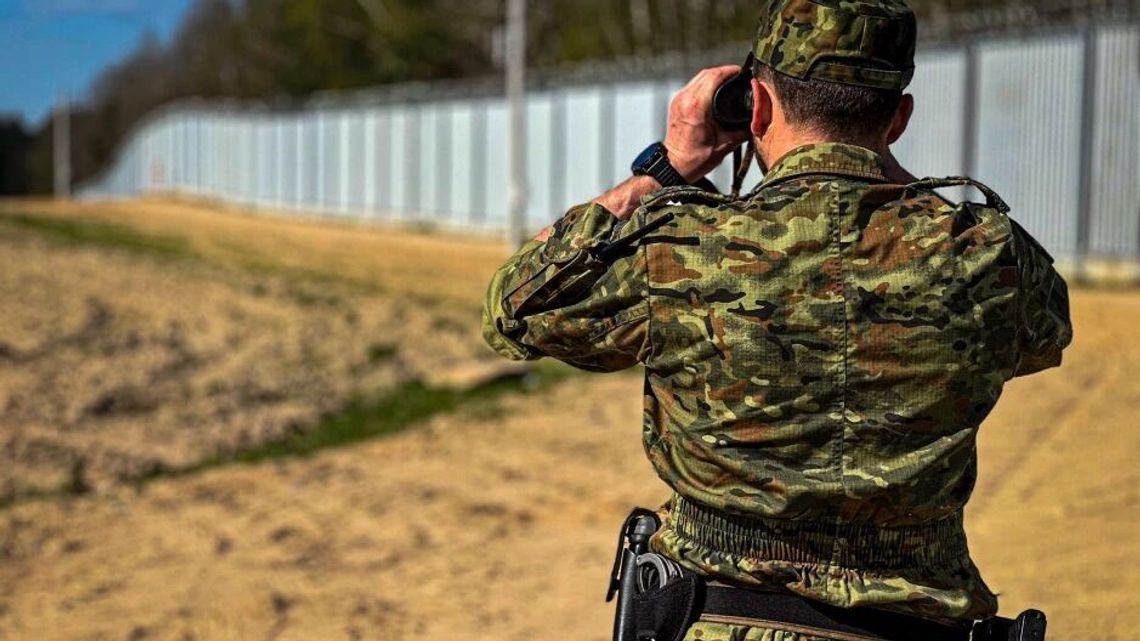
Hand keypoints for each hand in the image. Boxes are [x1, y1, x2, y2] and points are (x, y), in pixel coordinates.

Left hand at [663, 66, 752, 181]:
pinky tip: (715, 89)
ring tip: (729, 80)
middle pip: (708, 73)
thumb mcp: (725, 145)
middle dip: (725, 72)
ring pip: (699, 77)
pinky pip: (693, 85)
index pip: (715, 76)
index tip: (742, 72)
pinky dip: (706, 83)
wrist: (675, 166)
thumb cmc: (695, 159)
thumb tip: (758, 120)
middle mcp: (685, 99)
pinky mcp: (676, 103)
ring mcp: (679, 100)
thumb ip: (744, 130)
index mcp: (697, 107)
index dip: (731, 71)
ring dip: (714, 76)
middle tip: (738, 75)